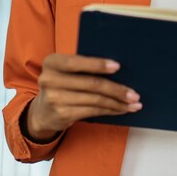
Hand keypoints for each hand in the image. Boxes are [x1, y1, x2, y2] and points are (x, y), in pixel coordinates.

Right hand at [24, 53, 141, 140]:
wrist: (42, 111)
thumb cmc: (62, 83)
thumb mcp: (65, 70)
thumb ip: (82, 65)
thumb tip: (117, 67)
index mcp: (52, 62)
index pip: (76, 62)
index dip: (97, 64)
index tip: (118, 66)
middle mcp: (50, 80)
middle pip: (91, 83)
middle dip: (116, 89)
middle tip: (134, 93)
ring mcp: (55, 99)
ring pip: (95, 100)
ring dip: (117, 102)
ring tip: (133, 103)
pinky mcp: (63, 114)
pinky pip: (93, 111)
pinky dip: (110, 110)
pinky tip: (121, 109)